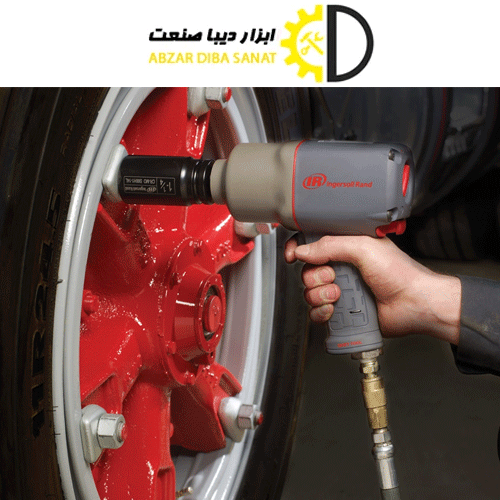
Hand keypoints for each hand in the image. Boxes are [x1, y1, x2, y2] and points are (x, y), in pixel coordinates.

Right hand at [285, 235, 460, 343]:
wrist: (413, 304)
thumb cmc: (399, 273)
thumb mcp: (363, 247)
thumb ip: (330, 245)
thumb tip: (303, 250)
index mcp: (346, 247)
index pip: (312, 244)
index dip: (298, 248)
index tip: (293, 255)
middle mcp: (341, 268)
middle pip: (307, 270)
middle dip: (315, 276)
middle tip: (333, 276)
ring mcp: (341, 290)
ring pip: (310, 293)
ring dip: (319, 295)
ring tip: (339, 295)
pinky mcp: (342, 311)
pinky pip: (317, 313)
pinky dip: (321, 312)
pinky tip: (334, 309)